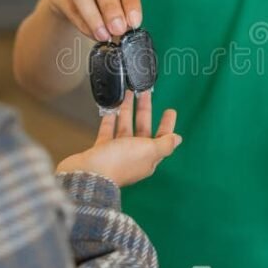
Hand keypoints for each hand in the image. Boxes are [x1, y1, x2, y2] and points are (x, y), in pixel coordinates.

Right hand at [56, 91, 181, 186]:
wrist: (88, 174)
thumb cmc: (119, 163)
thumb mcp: (149, 150)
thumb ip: (165, 143)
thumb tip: (178, 139)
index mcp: (148, 157)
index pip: (162, 138)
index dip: (167, 124)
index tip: (170, 110)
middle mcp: (134, 155)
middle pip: (143, 129)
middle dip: (144, 111)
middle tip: (145, 93)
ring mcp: (117, 153)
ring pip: (125, 128)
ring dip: (127, 111)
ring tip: (128, 94)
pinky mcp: (101, 150)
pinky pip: (108, 131)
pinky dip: (110, 120)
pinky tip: (111, 109)